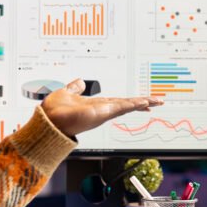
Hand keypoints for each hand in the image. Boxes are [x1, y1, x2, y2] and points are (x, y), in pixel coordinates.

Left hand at [41, 79, 162, 136]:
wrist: (49, 123)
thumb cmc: (54, 112)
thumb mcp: (66, 93)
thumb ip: (74, 88)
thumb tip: (79, 82)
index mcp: (95, 105)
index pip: (117, 102)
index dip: (129, 101)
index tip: (141, 101)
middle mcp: (102, 109)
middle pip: (127, 104)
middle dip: (142, 103)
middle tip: (156, 102)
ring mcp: (104, 112)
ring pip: (128, 105)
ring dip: (143, 103)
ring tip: (157, 101)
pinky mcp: (104, 112)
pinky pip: (123, 106)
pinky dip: (135, 104)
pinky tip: (145, 102)